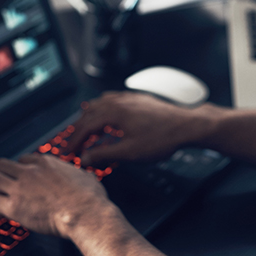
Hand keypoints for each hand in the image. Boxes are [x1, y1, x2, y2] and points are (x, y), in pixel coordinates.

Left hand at [0, 153, 113, 237]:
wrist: (85, 213)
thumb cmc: (89, 198)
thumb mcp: (87, 176)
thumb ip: (79, 174)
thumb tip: (85, 175)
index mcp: (47, 163)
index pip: (23, 159)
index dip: (22, 169)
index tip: (23, 178)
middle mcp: (30, 171)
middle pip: (2, 164)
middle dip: (2, 174)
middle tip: (5, 185)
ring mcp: (20, 187)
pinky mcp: (14, 206)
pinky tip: (0, 212)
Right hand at [65, 91, 207, 165]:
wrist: (187, 125)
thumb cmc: (163, 137)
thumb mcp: (130, 152)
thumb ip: (104, 154)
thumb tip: (86, 158)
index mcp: (114, 112)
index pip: (85, 126)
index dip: (74, 141)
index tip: (68, 152)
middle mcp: (119, 101)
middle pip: (89, 113)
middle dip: (78, 129)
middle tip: (72, 143)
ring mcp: (129, 98)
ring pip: (101, 103)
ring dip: (90, 117)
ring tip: (85, 130)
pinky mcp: (139, 99)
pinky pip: (114, 100)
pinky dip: (104, 109)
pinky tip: (107, 115)